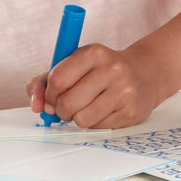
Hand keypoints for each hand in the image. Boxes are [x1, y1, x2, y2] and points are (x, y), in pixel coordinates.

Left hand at [26, 44, 158, 128]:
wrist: (143, 74)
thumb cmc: (99, 71)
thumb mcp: (72, 65)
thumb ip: (44, 82)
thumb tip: (37, 106)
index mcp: (93, 53)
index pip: (57, 79)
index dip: (49, 93)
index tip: (53, 95)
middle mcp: (111, 69)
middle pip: (67, 102)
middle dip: (60, 110)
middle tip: (66, 106)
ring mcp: (123, 91)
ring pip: (81, 119)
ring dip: (76, 118)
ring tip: (84, 108)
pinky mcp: (130, 112)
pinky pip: (98, 127)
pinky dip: (93, 122)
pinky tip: (102, 111)